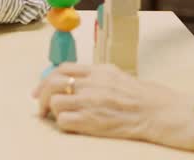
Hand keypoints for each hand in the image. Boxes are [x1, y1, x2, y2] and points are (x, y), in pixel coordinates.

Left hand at [32, 63, 193, 148]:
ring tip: (58, 116)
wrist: (153, 111)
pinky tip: (70, 125)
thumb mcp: (113, 73)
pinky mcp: (91, 121)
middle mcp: (90, 84)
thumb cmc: (135, 94)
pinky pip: (64, 121)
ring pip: (55, 102)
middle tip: (41, 106)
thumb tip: (69, 76)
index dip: (46, 79)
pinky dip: (63, 123)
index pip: (62, 69)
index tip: (39, 90)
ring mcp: (89, 103)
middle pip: (53, 83)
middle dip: (42, 95)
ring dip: (53, 110)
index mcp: (95, 70)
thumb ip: (92, 73)